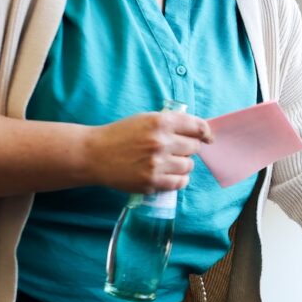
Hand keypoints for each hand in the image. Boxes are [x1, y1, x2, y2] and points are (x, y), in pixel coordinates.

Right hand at [85, 110, 213, 192]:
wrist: (94, 154)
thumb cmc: (120, 135)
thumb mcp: (145, 119)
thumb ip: (170, 122)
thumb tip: (199, 131)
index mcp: (160, 122)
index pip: (197, 127)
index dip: (206, 133)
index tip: (208, 138)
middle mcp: (161, 142)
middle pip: (195, 148)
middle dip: (188, 149)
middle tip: (175, 150)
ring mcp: (157, 164)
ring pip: (188, 166)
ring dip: (182, 165)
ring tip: (168, 162)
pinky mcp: (152, 182)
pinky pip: (180, 182)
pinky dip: (178, 179)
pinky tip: (168, 175)